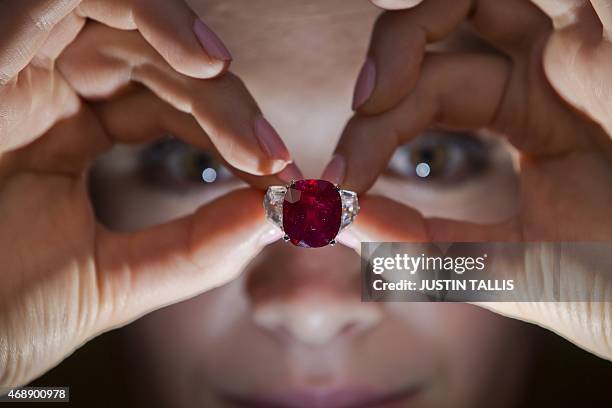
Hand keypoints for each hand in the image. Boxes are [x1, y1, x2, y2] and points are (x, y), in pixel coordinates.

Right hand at [0, 1, 290, 387]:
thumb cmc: (1, 310)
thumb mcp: (115, 277)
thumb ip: (197, 248)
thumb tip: (277, 217)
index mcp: (68, 137)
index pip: (168, 108)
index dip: (229, 133)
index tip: (280, 174)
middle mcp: (47, 93)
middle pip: (159, 65)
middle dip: (225, 106)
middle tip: (272, 156)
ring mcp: (20, 67)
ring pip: (126, 21)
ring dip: (196, 55)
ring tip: (240, 102)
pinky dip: (145, 13)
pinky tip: (201, 62)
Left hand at [328, 0, 611, 357]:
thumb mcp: (514, 266)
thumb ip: (432, 247)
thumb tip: (348, 225)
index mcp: (530, 119)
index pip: (422, 106)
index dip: (370, 142)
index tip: (333, 192)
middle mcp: (545, 74)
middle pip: (429, 60)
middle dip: (374, 107)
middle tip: (341, 169)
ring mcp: (573, 45)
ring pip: (463, 4)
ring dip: (402, 40)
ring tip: (372, 100)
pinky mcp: (598, 26)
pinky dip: (451, 6)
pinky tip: (405, 31)